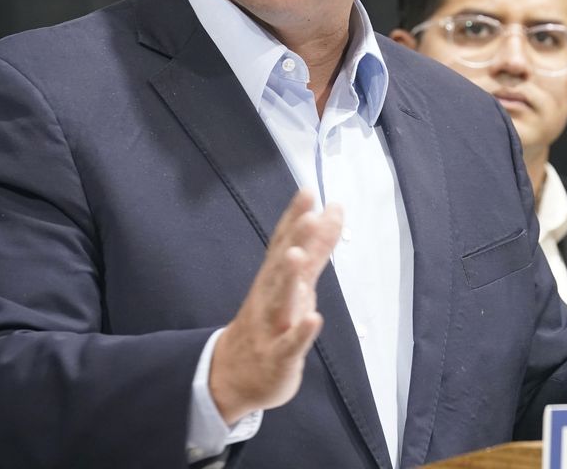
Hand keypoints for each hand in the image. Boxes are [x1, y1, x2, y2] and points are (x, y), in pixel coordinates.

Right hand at [209, 189, 342, 423]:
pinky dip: (301, 332)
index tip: (309, 191)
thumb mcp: (297, 282)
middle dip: (294, 240)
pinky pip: (289, 344)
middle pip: (280, 264)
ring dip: (288, 278)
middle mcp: (270, 296)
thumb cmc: (271, 321)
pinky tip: (314, 319)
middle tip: (309, 214)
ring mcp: (271, 326)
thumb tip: (332, 210)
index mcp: (274, 277)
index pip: (283, 241)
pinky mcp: (278, 357)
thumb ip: (316, 247)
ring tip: (298, 255)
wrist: (233, 375)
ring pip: (280, 299)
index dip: (294, 217)